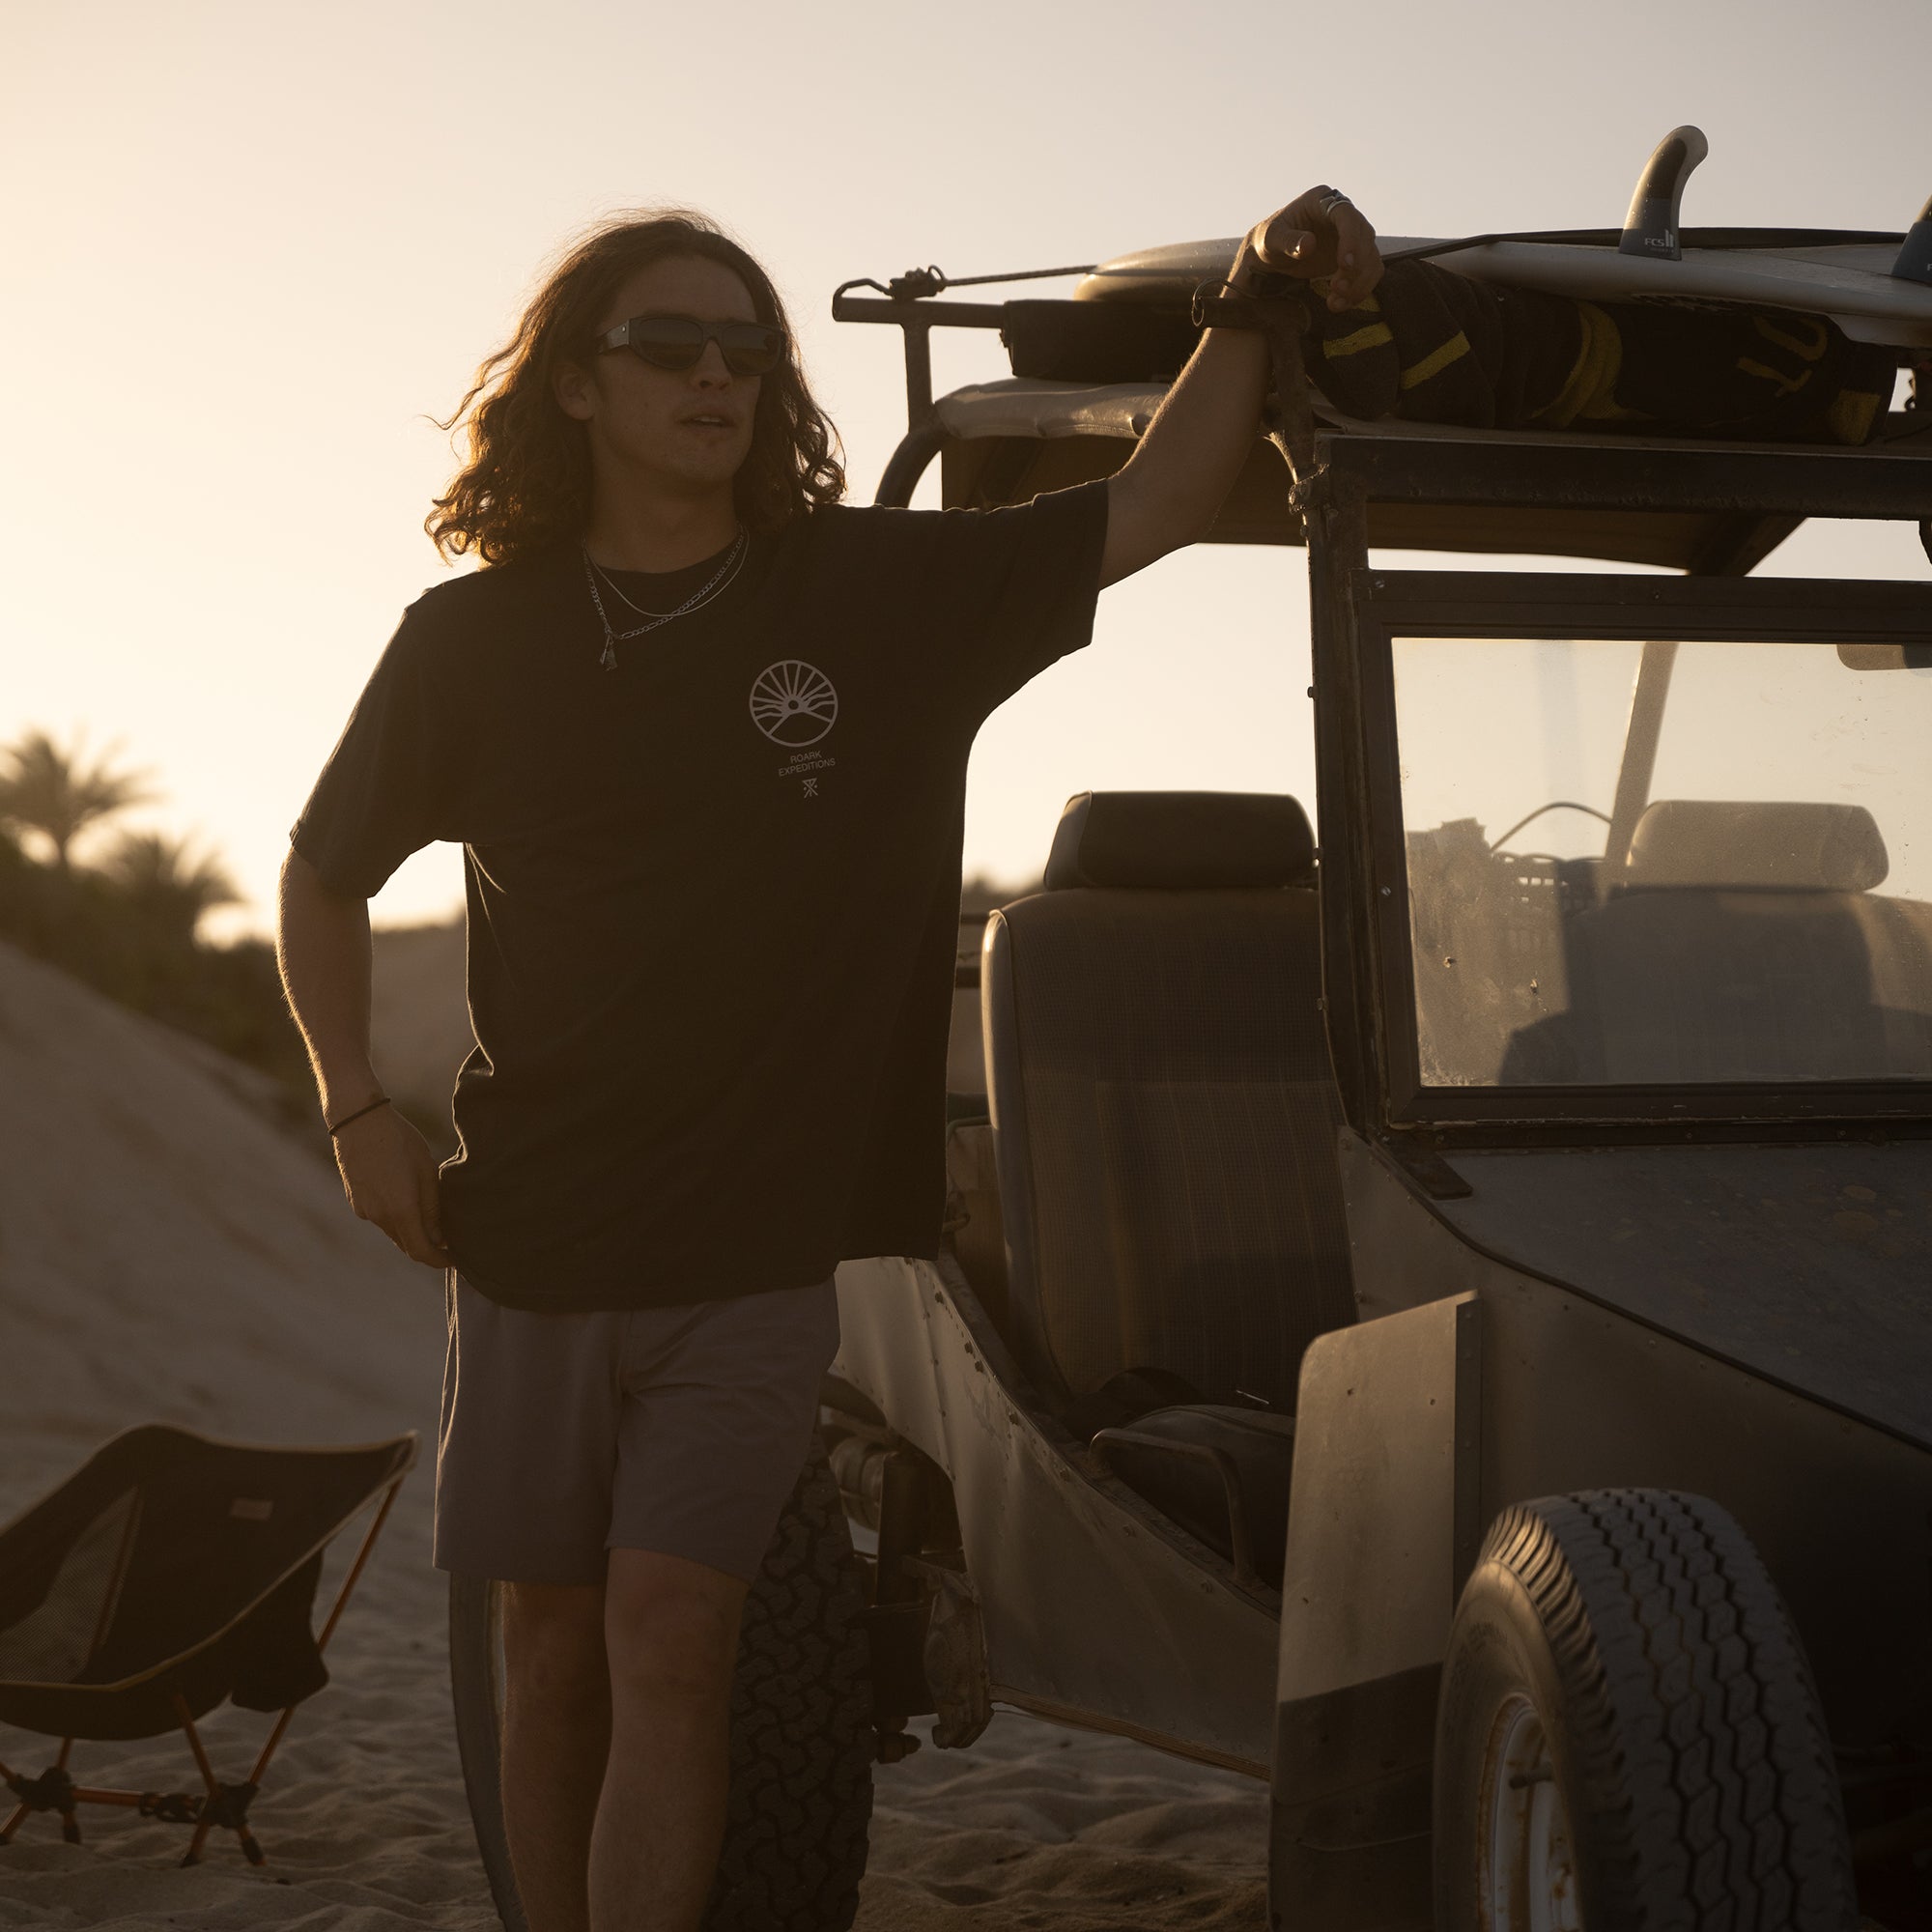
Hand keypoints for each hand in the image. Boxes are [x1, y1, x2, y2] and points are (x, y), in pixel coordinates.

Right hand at [332, 1102, 449, 1268]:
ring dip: (411, 1231)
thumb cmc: (400, 1141)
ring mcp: (365, 1210)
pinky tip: (405, 1197)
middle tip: (448, 1240)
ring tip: (430, 1216)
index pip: (421, 1251)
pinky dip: (395, 1217)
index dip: (439, 1260)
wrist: (358, 1120)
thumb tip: (439, 1237)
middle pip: (407, 1245)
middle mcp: (380, 1217)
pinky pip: (380, 1218)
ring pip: (393, 1231)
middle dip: (427, 1247)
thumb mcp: (427, 1171)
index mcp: (401, 1210)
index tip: (454, 1259)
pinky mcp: (356, 1201)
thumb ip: (432, 1208)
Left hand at [1235, 185, 1382, 312]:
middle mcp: (1342, 216)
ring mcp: (1351, 236)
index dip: (1350, 239)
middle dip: (1356, 266)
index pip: (1347, 216)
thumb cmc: (1269, 242)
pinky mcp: (1354, 257)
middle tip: (1336, 288)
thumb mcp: (1271, 240)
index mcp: (1321, 201)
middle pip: (1365, 237)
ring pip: (1371, 257)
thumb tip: (1309, 244)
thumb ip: (1288, 241)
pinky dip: (1359, 291)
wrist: (1271, 256)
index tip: (1345, 264)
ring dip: (1359, 283)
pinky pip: (1368, 273)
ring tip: (1335, 303)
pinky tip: (1340, 304)